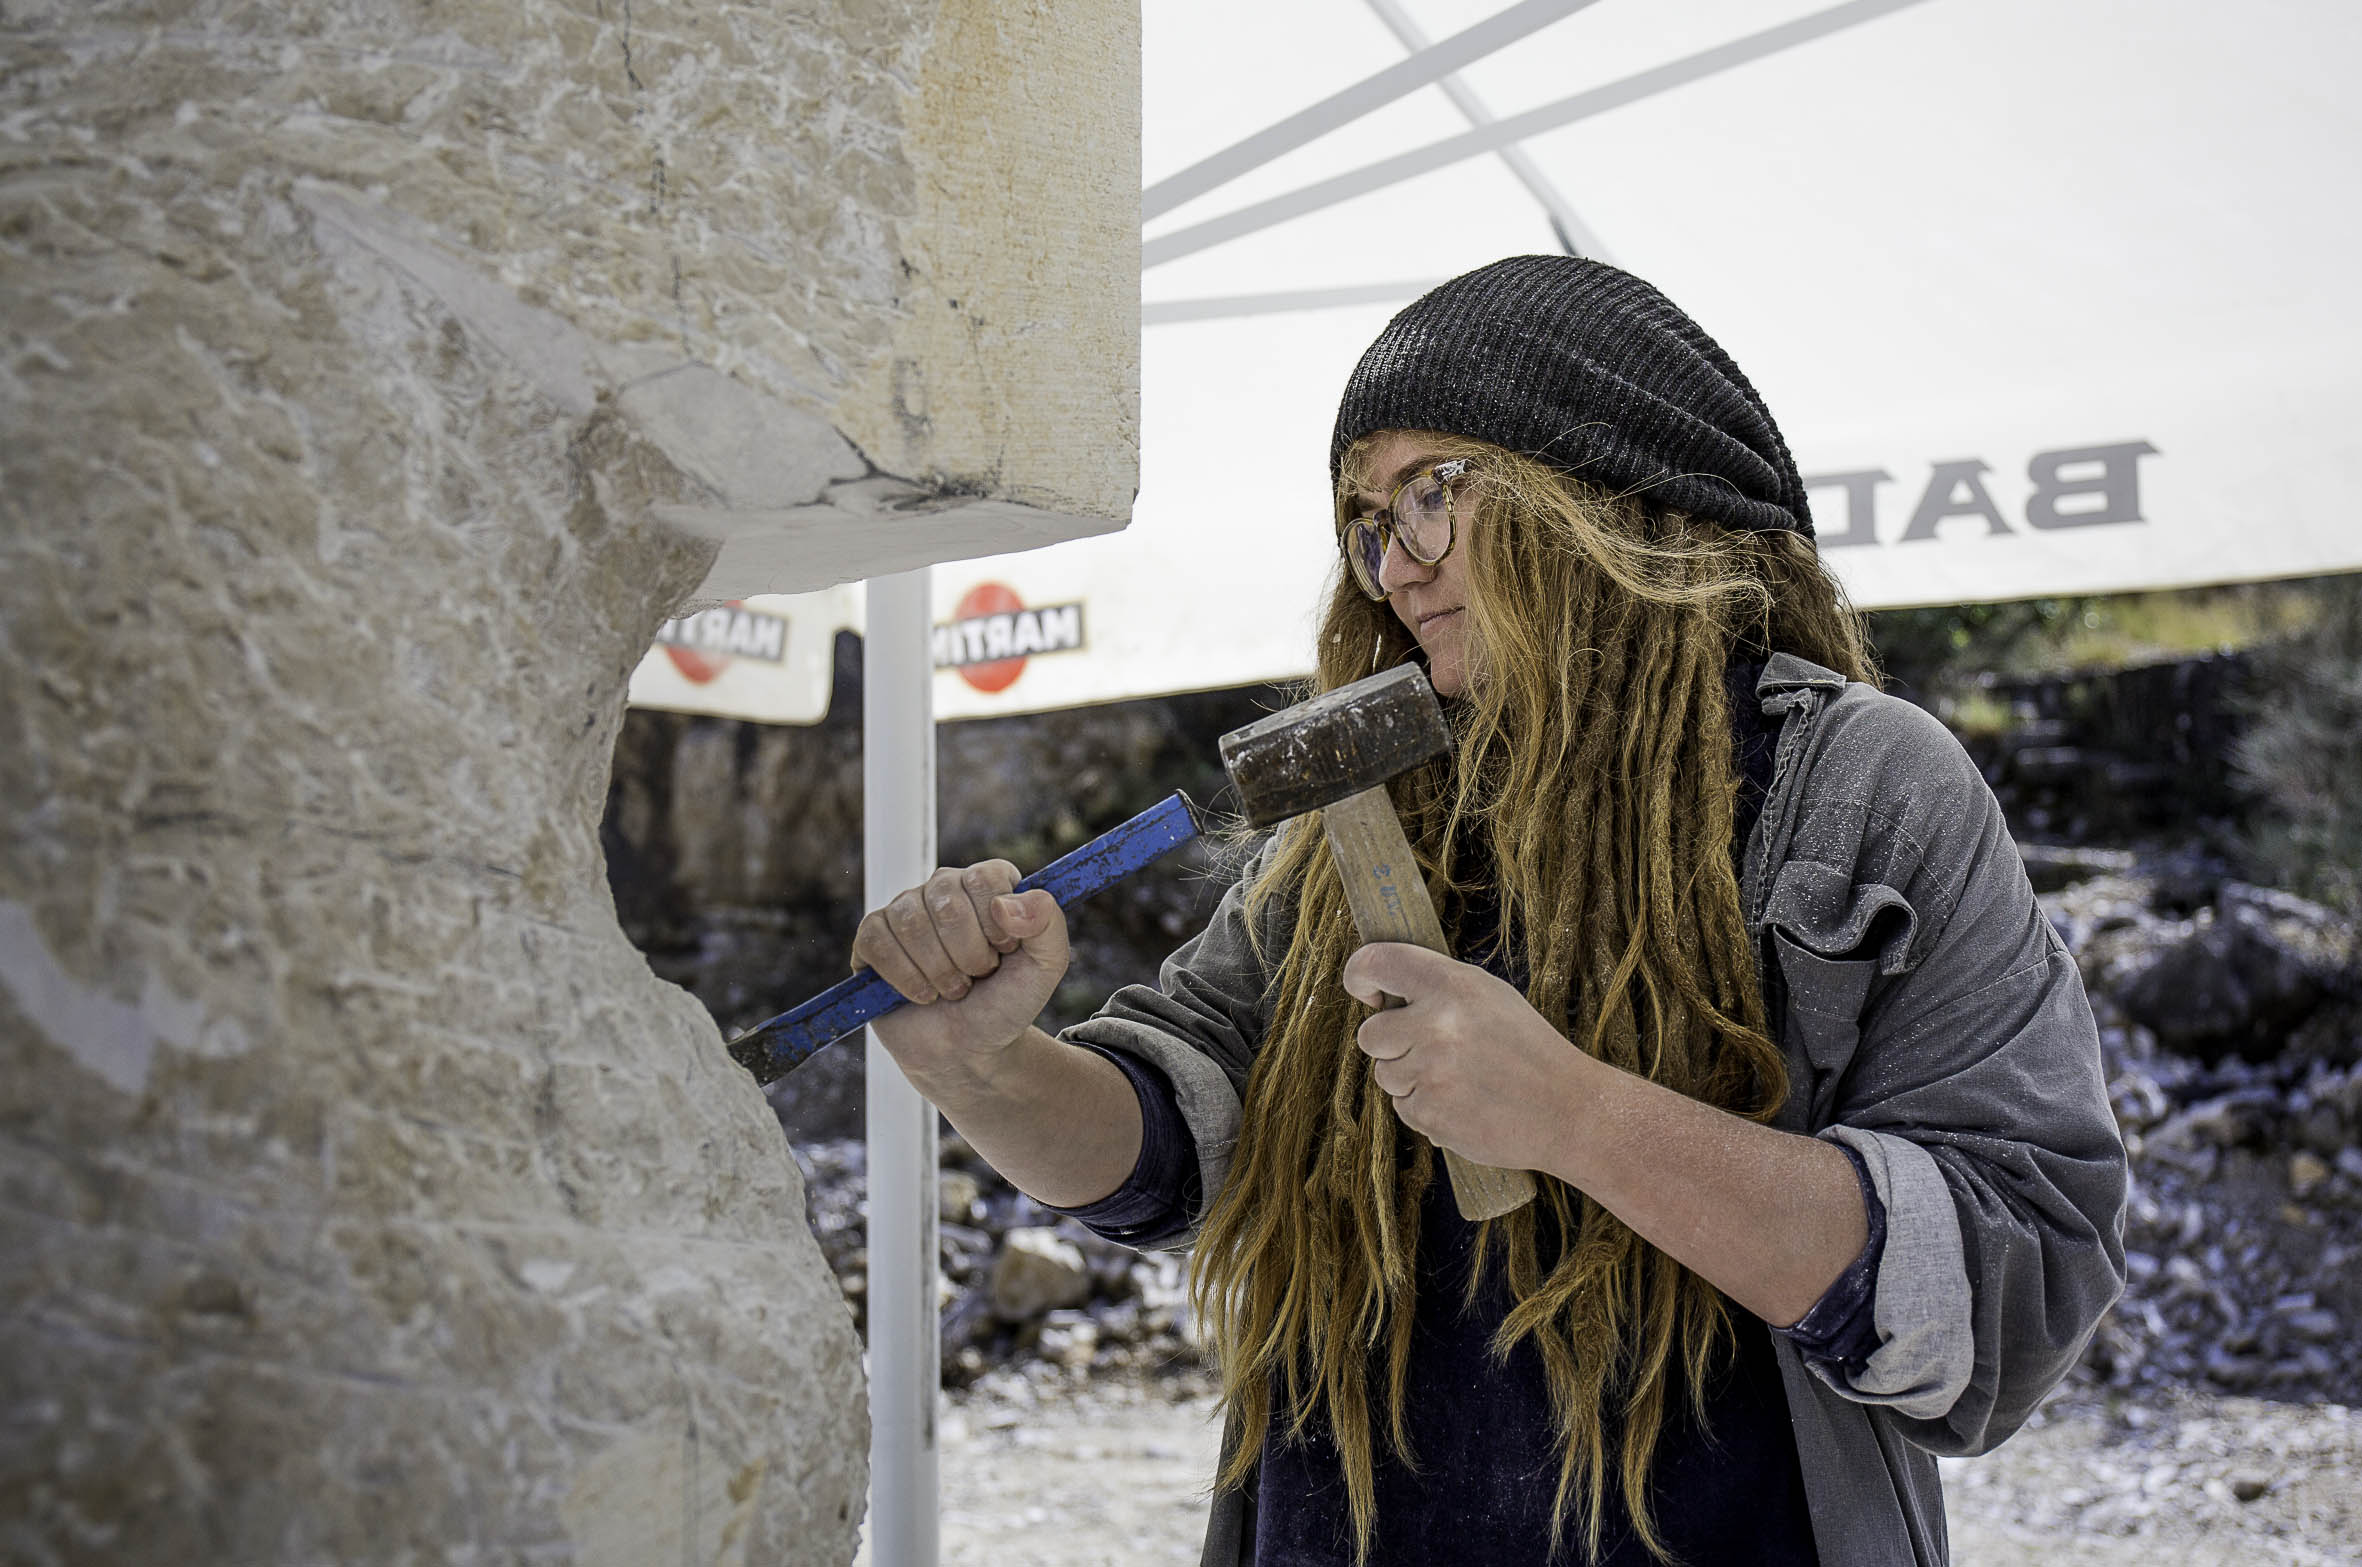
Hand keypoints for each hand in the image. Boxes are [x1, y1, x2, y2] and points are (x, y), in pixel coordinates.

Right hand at [851, 862, 1069, 1086]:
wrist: (969, 1050)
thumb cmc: (1006, 1003)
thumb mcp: (1046, 966)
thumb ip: (1047, 924)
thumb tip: (1006, 903)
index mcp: (987, 884)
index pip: (985, 877)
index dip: (996, 922)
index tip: (1004, 952)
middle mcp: (943, 888)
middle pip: (947, 901)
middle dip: (969, 955)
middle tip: (976, 977)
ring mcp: (904, 910)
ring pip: (911, 922)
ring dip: (939, 971)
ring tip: (952, 989)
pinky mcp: (872, 938)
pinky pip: (877, 941)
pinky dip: (905, 977)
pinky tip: (921, 995)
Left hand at [1342, 943, 1591, 1172]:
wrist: (1569, 1110)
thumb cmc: (1528, 1049)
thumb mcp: (1490, 997)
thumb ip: (1437, 989)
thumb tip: (1385, 992)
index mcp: (1452, 985)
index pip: (1376, 963)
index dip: (1358, 976)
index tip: (1368, 994)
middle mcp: (1436, 1024)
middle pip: (1369, 1034)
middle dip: (1390, 1045)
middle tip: (1430, 1051)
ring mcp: (1431, 1072)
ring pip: (1384, 1074)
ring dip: (1410, 1080)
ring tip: (1458, 1080)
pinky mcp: (1431, 1114)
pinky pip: (1403, 1108)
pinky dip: (1426, 1109)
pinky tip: (1464, 1104)